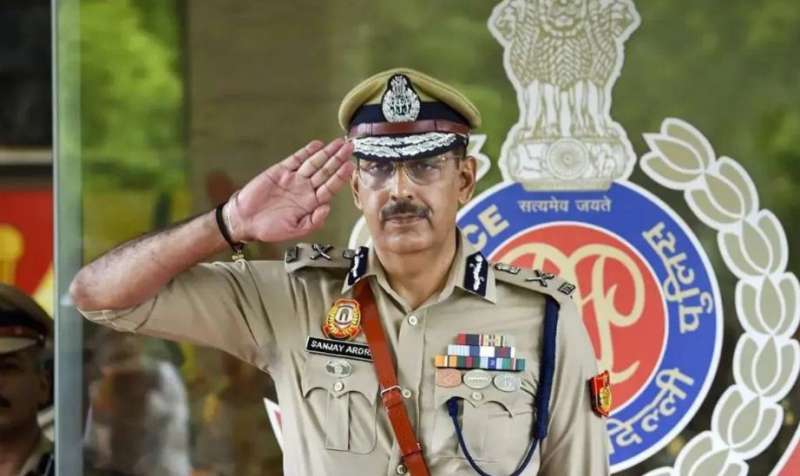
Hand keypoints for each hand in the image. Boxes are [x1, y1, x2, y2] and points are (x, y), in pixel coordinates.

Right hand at [225, 138, 354, 242]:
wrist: (244, 220)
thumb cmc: (269, 228)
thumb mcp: (295, 231)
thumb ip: (313, 221)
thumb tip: (327, 208)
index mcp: (311, 203)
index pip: (330, 187)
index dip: (340, 177)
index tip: (350, 166)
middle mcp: (305, 189)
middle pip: (325, 171)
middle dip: (338, 159)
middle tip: (350, 147)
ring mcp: (294, 179)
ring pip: (314, 163)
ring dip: (327, 153)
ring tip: (339, 143)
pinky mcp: (281, 171)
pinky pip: (296, 159)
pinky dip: (307, 152)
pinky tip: (318, 145)